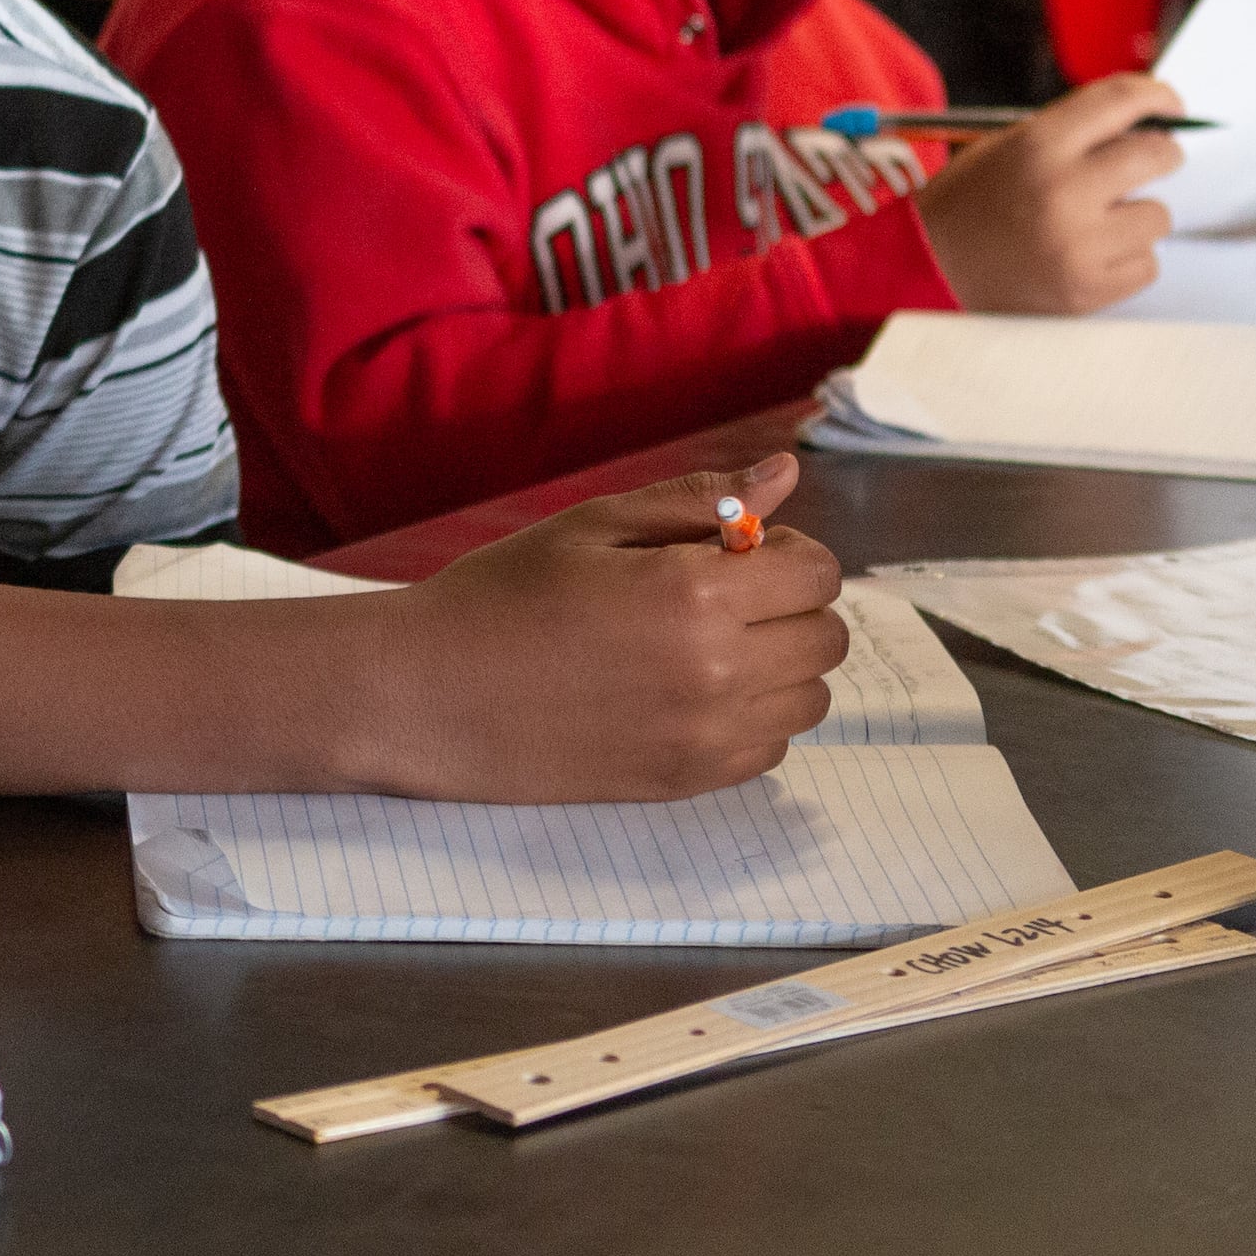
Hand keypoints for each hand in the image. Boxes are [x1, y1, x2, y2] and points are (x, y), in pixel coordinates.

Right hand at [356, 456, 849, 801]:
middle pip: (826, 638)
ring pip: (810, 698)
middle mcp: (718, 669)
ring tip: (704, 648)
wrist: (429, 694)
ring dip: (779, 666)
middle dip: (789, 607)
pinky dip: (750, 717)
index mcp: (695, 592)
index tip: (736, 552)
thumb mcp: (592, 527)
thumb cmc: (501, 596)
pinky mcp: (691, 781)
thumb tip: (784, 474)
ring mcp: (708, 735)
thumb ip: (697, 501)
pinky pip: (772, 746)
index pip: (818, 573)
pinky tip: (685, 694)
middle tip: (719, 598)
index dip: (788, 553)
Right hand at [912, 73, 1181, 312]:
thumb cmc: (968, 206)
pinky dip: (1126, 259)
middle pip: (1158, 154)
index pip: (1121, 101)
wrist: (926, 270)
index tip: (1171, 105)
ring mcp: (1079, 245)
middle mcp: (1062, 191)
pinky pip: (1147, 264)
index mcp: (1036, 147)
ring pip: (1158, 215)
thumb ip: (1073, 135)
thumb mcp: (1006, 149)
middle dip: (1161, 154)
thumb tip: (1149, 127)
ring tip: (1093, 224)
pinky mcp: (1089, 289)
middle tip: (1148, 161)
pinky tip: (1088, 256)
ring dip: (1135, 216)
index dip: (1158, 96)